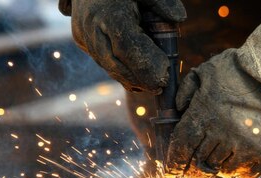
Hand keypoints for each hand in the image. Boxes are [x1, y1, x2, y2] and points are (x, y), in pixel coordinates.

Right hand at [66, 0, 185, 92]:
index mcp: (109, 13)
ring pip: (107, 65)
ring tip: (151, 85)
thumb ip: (162, 2)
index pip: (128, 47)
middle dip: (139, 79)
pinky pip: (102, 61)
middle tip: (161, 87)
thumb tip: (179, 18)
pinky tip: (136, 79)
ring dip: (129, 79)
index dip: (146, 65)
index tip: (164, 76)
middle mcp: (93, 27)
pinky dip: (119, 71)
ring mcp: (84, 35)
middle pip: (116, 63)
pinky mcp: (81, 40)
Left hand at [166, 49, 260, 177]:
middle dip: (192, 171)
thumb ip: (188, 89)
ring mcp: (246, 148)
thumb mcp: (210, 70)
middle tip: (192, 174)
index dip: (173, 162)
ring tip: (218, 162)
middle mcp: (223, 135)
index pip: (181, 147)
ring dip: (217, 168)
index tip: (171, 170)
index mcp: (205, 114)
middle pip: (200, 163)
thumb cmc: (246, 69)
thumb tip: (178, 109)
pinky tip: (239, 161)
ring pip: (222, 170)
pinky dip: (239, 170)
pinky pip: (246, 173)